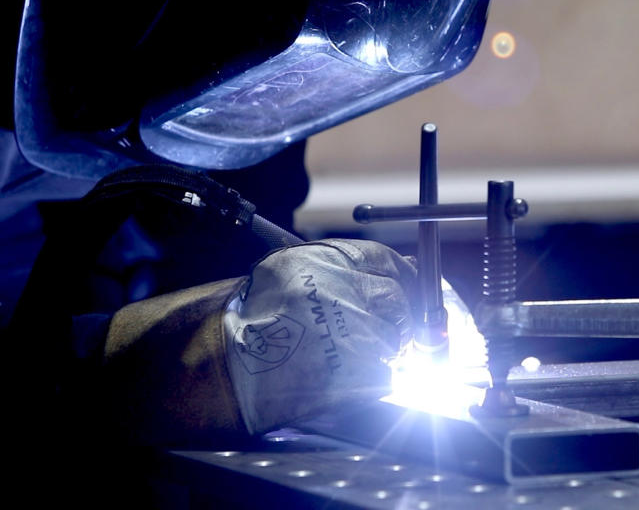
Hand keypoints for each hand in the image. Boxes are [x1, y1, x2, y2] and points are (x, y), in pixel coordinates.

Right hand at [223, 239, 414, 433]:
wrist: (229, 366)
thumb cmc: (257, 320)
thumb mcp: (293, 272)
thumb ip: (344, 267)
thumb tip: (403, 267)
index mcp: (327, 261)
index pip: (387, 260)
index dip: (402, 275)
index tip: (408, 285)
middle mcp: (344, 291)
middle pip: (398, 299)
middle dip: (397, 315)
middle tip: (378, 328)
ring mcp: (356, 333)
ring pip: (394, 339)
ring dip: (380, 349)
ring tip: (343, 355)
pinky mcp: (361, 372)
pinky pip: (384, 373)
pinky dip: (371, 377)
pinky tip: (340, 376)